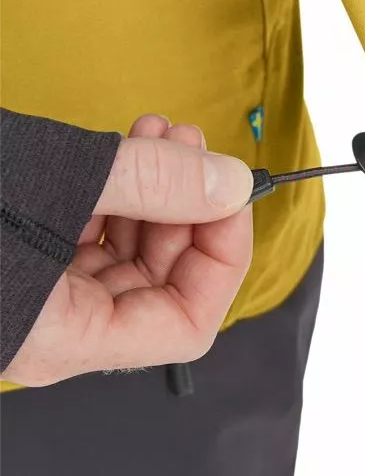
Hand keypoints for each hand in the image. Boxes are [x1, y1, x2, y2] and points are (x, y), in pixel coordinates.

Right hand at [4, 114, 252, 386]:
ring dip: (156, 194)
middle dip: (190, 209)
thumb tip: (231, 184)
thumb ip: (153, 183)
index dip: (223, 259)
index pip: (186, 325)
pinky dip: (115, 196)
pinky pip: (85, 241)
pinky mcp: (19, 265)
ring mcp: (35, 301)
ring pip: (126, 257)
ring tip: (163, 136)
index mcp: (64, 339)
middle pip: (162, 284)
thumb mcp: (57, 178)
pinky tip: (129, 149)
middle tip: (194, 148)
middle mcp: (53, 332)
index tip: (233, 197)